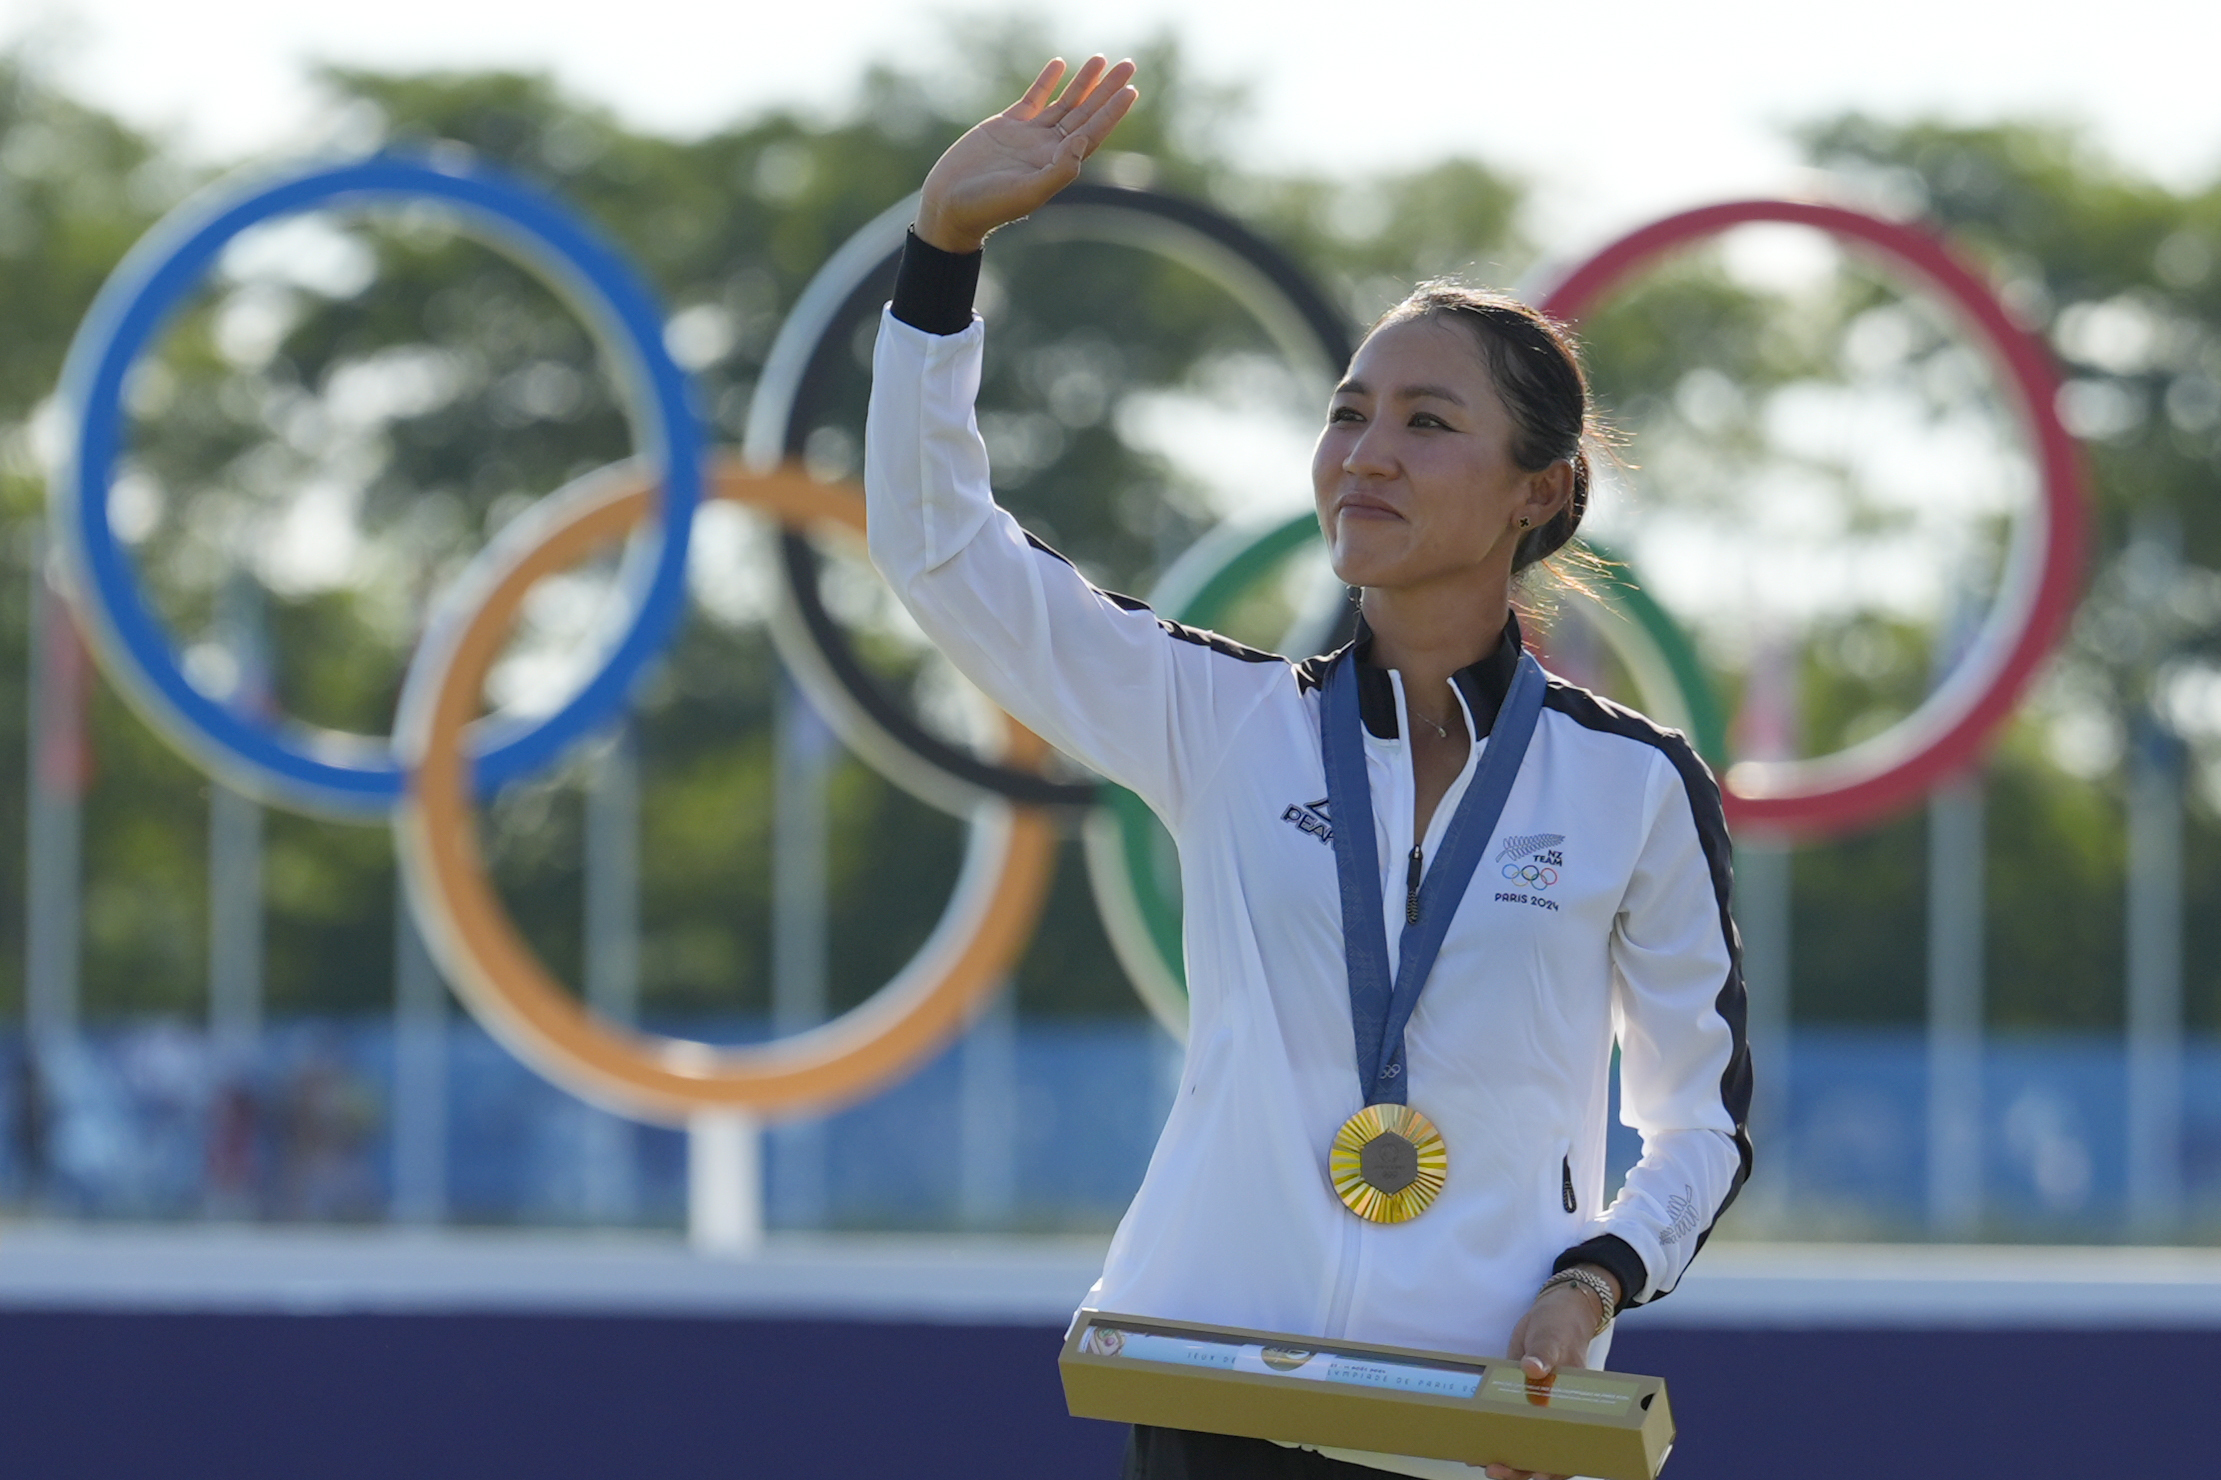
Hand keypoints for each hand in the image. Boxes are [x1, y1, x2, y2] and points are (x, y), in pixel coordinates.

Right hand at [915, 55, 1139, 253]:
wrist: (950, 205)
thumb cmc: (988, 206)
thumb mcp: (1028, 193)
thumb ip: (1060, 170)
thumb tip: (1083, 140)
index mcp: (1057, 164)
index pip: (1092, 132)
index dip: (1112, 112)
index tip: (1130, 90)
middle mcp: (1048, 148)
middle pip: (1085, 113)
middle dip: (1107, 89)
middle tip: (1128, 66)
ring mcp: (1028, 135)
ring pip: (1064, 102)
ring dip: (1084, 82)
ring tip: (1101, 59)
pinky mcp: (1006, 125)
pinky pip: (1033, 98)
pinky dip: (1046, 81)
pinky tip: (1060, 65)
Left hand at [1482, 1267, 1620, 1479]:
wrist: (1554, 1310)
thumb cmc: (1562, 1325)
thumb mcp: (1553, 1335)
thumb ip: (1545, 1351)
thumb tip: (1533, 1368)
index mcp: (1576, 1405)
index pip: (1573, 1447)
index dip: (1557, 1466)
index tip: (1538, 1474)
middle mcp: (1557, 1411)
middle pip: (1545, 1452)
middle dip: (1523, 1467)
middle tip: (1496, 1470)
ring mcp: (1537, 1405)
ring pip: (1525, 1441)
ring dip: (1507, 1456)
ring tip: (1483, 1463)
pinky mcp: (1519, 1395)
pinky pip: (1508, 1419)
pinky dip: (1495, 1431)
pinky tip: (1476, 1442)